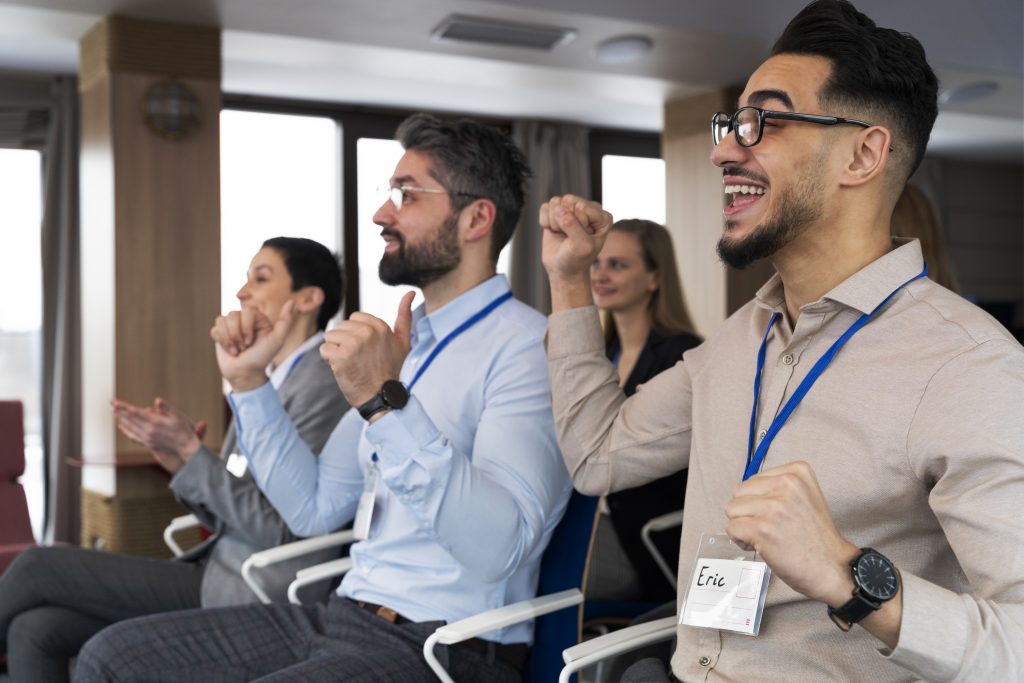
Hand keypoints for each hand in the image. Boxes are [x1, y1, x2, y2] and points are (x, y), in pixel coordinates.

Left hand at [111, 398, 203, 473]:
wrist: (186, 447)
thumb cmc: (183, 430)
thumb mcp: (178, 416)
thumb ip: (166, 408)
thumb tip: (157, 400)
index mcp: (155, 423)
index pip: (135, 413)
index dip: (124, 407)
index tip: (115, 402)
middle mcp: (148, 431)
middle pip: (130, 419)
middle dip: (120, 411)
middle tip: (111, 404)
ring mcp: (147, 438)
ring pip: (130, 427)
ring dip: (122, 419)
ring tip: (114, 412)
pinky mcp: (148, 443)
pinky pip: (133, 436)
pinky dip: (126, 431)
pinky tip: (121, 427)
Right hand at [210, 301, 294, 391]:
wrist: (246, 373)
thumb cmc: (263, 357)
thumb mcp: (277, 339)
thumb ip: (285, 321)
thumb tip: (291, 301)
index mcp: (257, 317)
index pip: (247, 311)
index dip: (246, 327)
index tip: (251, 342)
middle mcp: (243, 319)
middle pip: (232, 315)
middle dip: (237, 335)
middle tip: (244, 347)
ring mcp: (231, 326)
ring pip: (222, 320)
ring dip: (230, 340)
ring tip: (238, 350)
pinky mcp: (220, 333)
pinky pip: (215, 329)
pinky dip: (222, 342)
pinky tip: (230, 350)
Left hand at [320, 291, 413, 407]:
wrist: (382, 397)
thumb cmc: (391, 370)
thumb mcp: (403, 341)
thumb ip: (405, 316)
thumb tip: (410, 292)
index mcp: (380, 326)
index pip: (353, 318)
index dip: (355, 335)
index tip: (365, 350)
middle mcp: (367, 332)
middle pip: (340, 327)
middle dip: (344, 342)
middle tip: (358, 359)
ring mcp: (353, 343)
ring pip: (330, 337)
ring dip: (335, 351)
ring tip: (350, 363)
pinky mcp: (340, 356)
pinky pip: (324, 350)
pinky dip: (329, 360)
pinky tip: (342, 369)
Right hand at [540, 194, 612, 279]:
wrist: (563, 270)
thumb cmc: (577, 260)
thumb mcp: (581, 246)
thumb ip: (573, 226)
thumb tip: (559, 209)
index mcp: (602, 217)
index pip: (581, 207)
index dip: (576, 225)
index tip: (580, 239)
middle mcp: (589, 209)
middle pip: (568, 201)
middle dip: (563, 222)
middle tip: (569, 237)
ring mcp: (572, 209)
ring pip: (555, 203)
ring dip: (554, 222)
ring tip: (562, 234)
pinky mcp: (557, 211)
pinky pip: (545, 208)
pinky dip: (546, 222)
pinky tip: (555, 231)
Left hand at [724, 461, 859, 606]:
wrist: (833, 567)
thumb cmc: (816, 538)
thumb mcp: (804, 497)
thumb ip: (777, 487)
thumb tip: (741, 492)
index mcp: (797, 472)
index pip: (752, 481)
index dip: (758, 501)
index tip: (778, 516)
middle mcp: (786, 484)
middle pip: (738, 493)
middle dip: (747, 512)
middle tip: (771, 528)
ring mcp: (774, 506)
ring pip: (731, 509)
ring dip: (743, 526)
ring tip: (767, 537)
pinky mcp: (762, 528)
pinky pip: (731, 528)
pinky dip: (740, 540)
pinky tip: (762, 546)